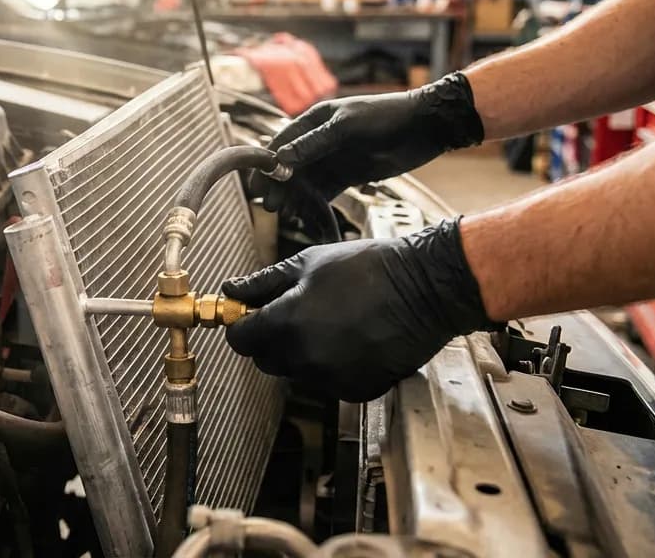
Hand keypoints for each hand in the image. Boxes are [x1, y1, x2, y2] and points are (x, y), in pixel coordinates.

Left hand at [223, 218, 491, 401]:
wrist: (424, 289)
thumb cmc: (366, 269)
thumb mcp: (307, 264)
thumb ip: (263, 283)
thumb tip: (230, 291)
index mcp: (286, 324)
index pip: (240, 341)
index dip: (242, 326)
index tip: (251, 315)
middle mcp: (304, 359)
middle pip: (265, 360)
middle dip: (270, 339)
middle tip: (294, 313)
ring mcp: (331, 379)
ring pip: (296, 372)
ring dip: (301, 353)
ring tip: (330, 321)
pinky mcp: (356, 391)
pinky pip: (327, 382)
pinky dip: (331, 365)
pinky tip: (352, 338)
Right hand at [253, 72, 483, 210]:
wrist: (425, 127)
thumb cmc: (386, 116)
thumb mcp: (347, 126)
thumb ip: (313, 143)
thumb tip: (280, 158)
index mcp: (315, 120)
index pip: (281, 143)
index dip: (266, 164)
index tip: (256, 184)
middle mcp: (320, 140)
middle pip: (290, 166)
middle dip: (278, 186)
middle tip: (269, 206)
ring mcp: (334, 158)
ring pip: (306, 182)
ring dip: (295, 197)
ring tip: (285, 214)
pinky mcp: (349, 175)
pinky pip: (326, 192)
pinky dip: (315, 204)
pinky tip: (306, 216)